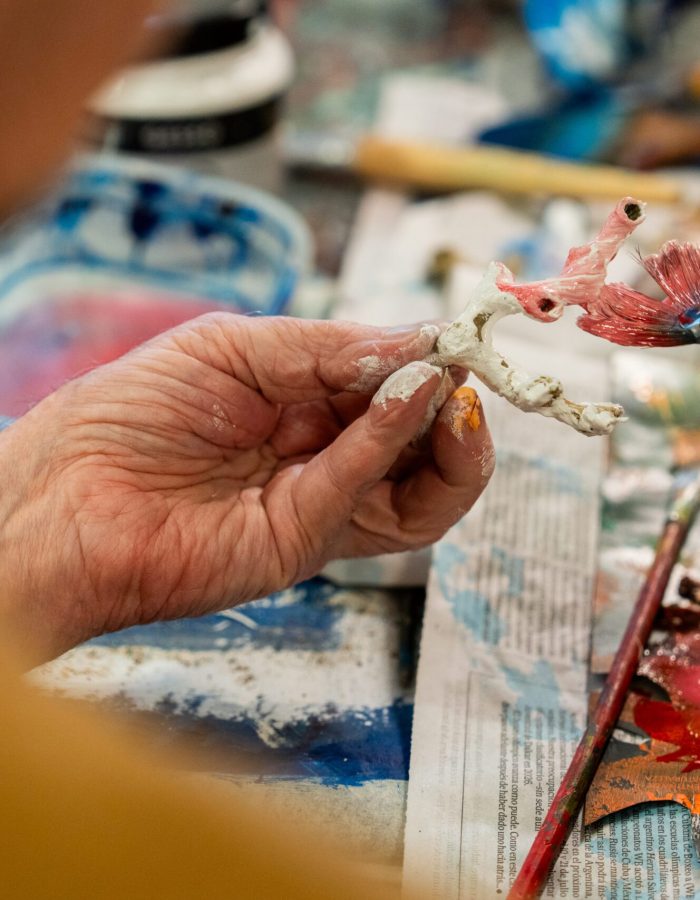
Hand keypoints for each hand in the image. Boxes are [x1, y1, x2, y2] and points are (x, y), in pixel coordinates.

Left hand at [0, 313, 493, 659]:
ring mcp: (321, 506)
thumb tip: (424, 346)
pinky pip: (367, 494)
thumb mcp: (238, 348)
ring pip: (426, 494)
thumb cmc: (132, 411)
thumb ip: (331, 349)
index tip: (456, 336)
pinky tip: (406, 399)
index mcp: (310, 409)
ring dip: (452, 440)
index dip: (432, 364)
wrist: (63, 493)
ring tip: (452, 393)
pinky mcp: (305, 542)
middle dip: (458, 408)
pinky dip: (392, 444)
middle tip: (465, 368)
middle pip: (428, 449)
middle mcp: (327, 460)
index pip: (399, 392)